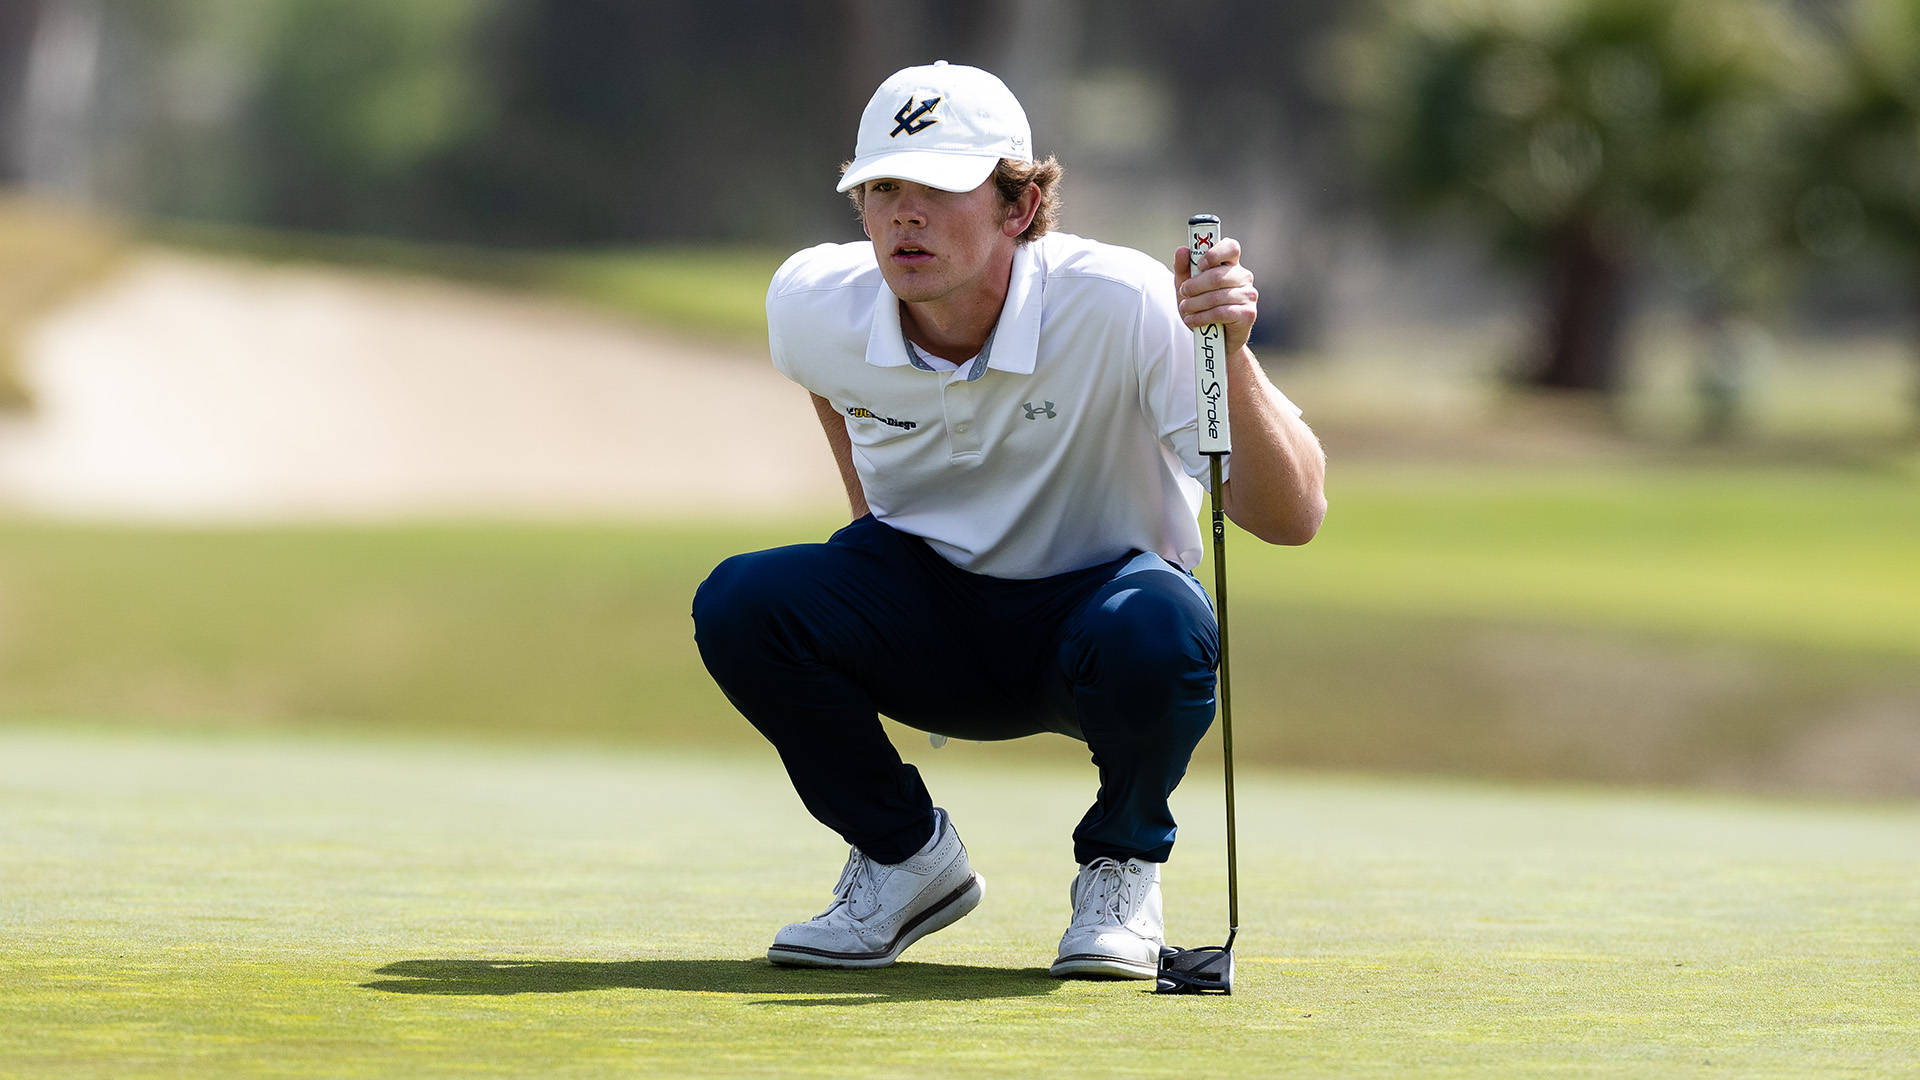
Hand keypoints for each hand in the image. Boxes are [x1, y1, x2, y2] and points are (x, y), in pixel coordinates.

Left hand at [1174, 236, 1258, 355]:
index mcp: (1231, 265)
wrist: (1215, 340)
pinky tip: (1192, 321)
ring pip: (1217, 296)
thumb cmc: (1202, 308)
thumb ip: (1183, 268)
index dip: (1214, 253)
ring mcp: (1248, 295)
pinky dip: (1202, 317)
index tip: (1199, 265)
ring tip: (1185, 309)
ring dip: (1195, 304)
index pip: (1231, 247)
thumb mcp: (1187, 287)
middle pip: (1218, 275)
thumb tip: (1182, 250)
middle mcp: (1243, 277)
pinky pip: (1221, 313)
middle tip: (1183, 292)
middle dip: (1195, 285)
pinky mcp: (1248, 314)